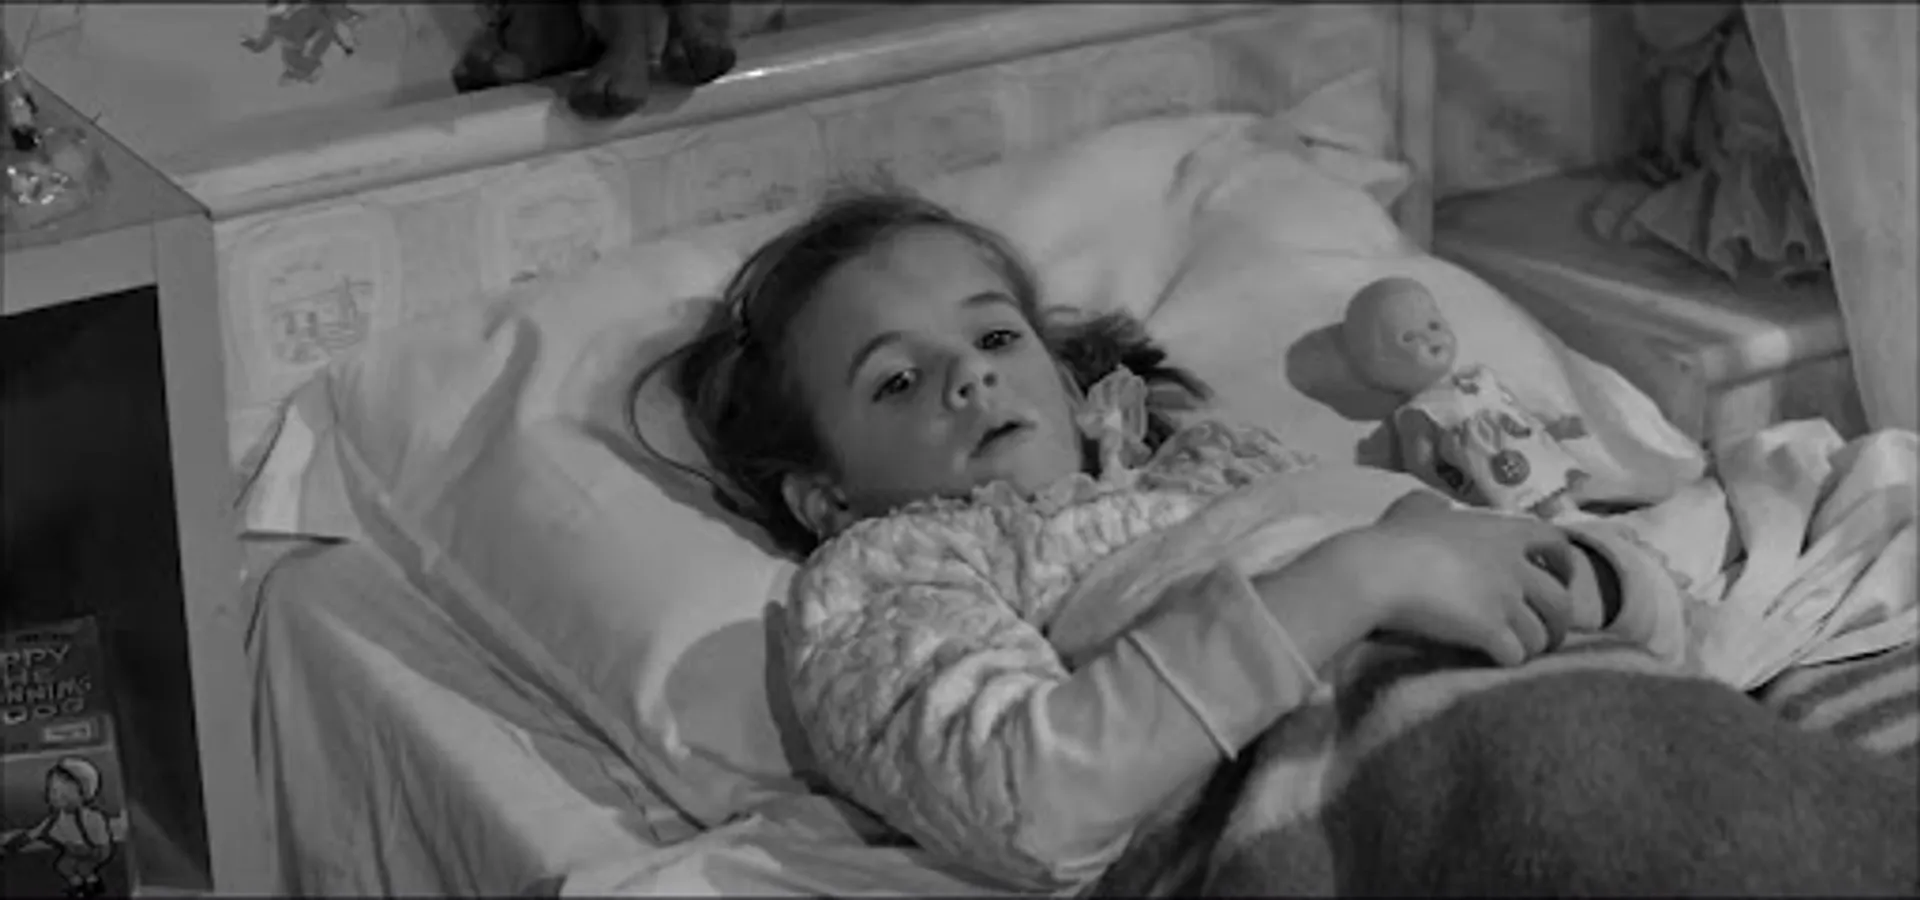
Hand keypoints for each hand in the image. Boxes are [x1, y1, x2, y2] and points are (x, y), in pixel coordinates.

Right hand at [1356, 490, 1580, 665]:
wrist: (1378, 571)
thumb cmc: (1394, 538)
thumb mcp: (1419, 508)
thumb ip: (1438, 506)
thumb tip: (1435, 506)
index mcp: (1503, 532)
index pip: (1557, 543)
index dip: (1565, 564)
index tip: (1559, 579)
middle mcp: (1513, 566)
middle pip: (1560, 600)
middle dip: (1558, 622)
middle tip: (1544, 634)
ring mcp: (1505, 600)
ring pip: (1541, 634)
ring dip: (1533, 647)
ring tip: (1519, 654)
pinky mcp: (1491, 632)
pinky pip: (1516, 655)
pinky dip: (1509, 661)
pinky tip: (1494, 662)